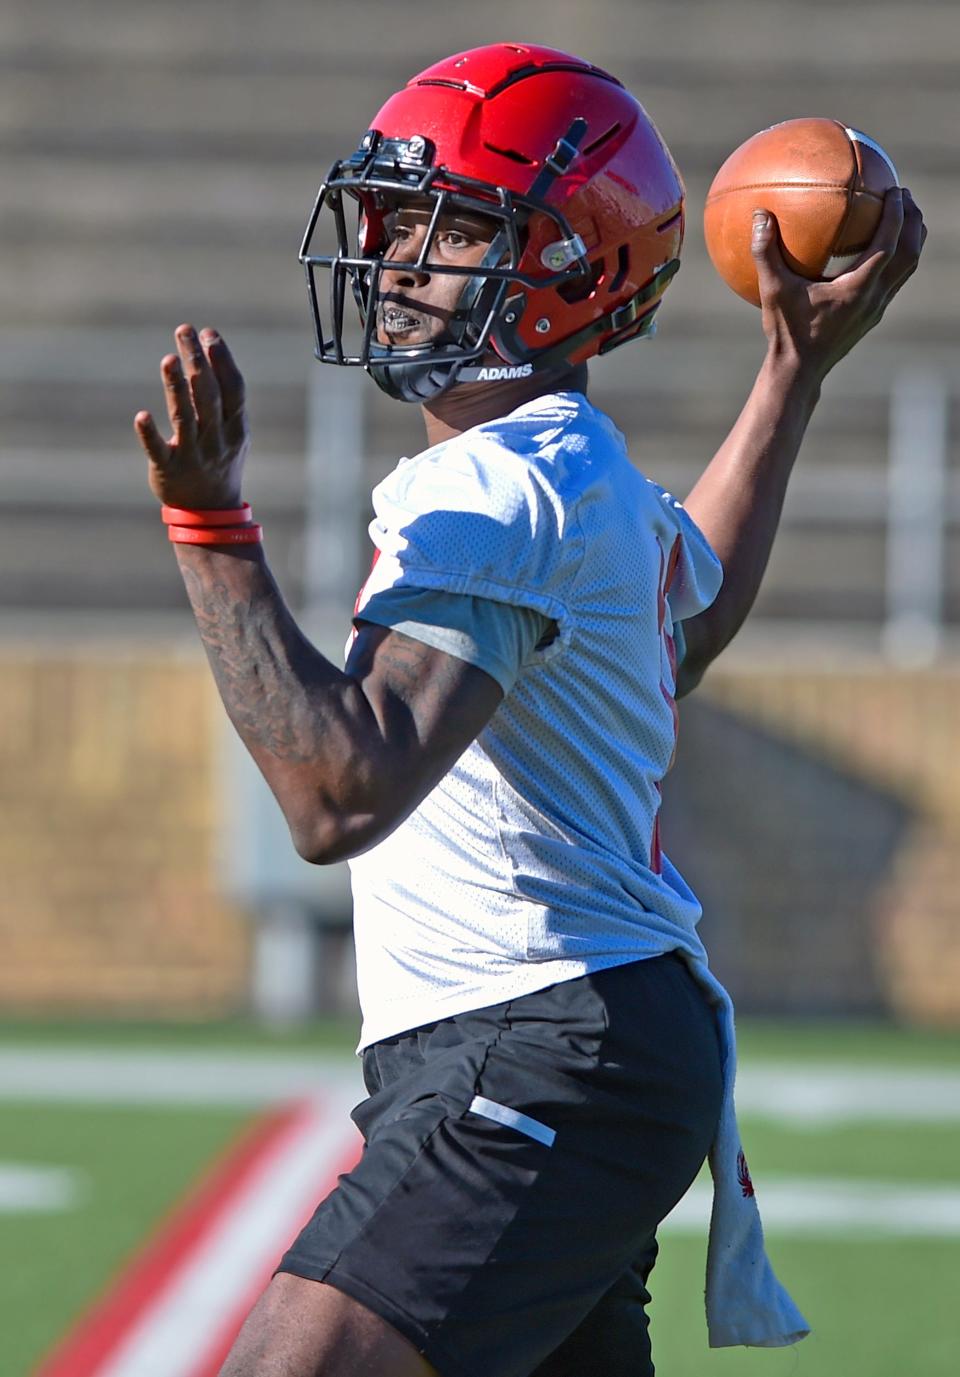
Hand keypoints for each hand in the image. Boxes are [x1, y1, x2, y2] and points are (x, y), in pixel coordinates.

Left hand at [134, 324, 248, 508]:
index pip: (232, 389)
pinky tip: (141, 416)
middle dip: (197, 362)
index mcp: (235, 428)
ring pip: (185, 418)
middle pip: (208, 395)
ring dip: (176, 388)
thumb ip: (224, 394)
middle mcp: (216, 440)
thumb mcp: (233, 430)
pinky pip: (158, 450)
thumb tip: (208, 348)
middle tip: (184, 331)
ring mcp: (193, 455)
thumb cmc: (220, 460)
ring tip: (169, 359)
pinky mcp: (168, 469)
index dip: (222, 360)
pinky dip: (149, 434)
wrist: (212, 511)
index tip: (208, 333)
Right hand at [751, 187, 926, 383]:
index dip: (896, 214)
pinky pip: (893, 282)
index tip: (895, 189)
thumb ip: (766, 253)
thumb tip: (760, 215)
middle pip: (910, 253)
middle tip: (905, 195)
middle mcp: (874, 298)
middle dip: (912, 222)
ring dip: (910, 241)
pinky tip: (879, 251)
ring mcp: (876, 309)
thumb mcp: (772, 291)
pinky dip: (895, 259)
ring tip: (903, 218)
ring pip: (907, 269)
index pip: (889, 244)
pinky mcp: (871, 317)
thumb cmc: (786, 332)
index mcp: (857, 289)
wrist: (799, 372)